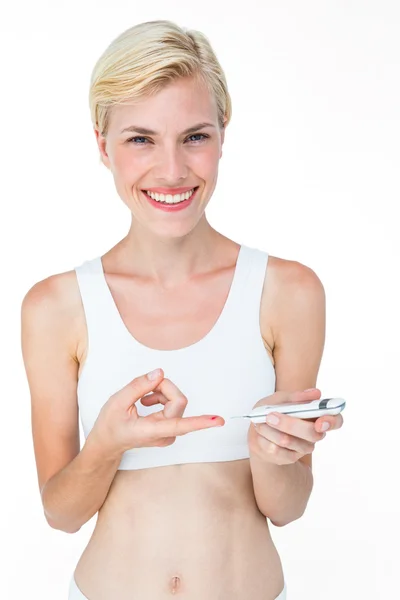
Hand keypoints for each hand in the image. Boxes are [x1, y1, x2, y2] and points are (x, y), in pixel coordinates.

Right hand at [89, 368, 224, 456]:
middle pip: (178, 400)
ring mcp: (169, 433)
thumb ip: (139, 386)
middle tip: (143, 390)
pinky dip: (161, 397)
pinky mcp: (170, 428)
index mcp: (151, 431)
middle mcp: (165, 434)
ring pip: (177, 401)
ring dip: (161, 393)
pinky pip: (174, 405)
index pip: (181, 425)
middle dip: (163, 388)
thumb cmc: (110, 425)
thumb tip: (160, 373)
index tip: (219, 421)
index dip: (202, 422)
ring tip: (141, 399)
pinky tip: (146, 402)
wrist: (107, 443)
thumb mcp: (117, 401)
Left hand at [248, 388, 343, 465]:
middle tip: (271, 416)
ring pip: (290, 441)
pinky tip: (261, 432)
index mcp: (318, 415)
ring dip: (271, 430)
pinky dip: (265, 438)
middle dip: (289, 425)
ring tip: (261, 421)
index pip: (336, 421)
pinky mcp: (291, 457)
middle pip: (312, 434)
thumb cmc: (273, 410)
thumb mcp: (281, 398)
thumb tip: (316, 394)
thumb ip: (296, 397)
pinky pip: (277, 450)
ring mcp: (304, 447)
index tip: (319, 421)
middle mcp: (315, 433)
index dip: (332, 422)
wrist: (259, 429)